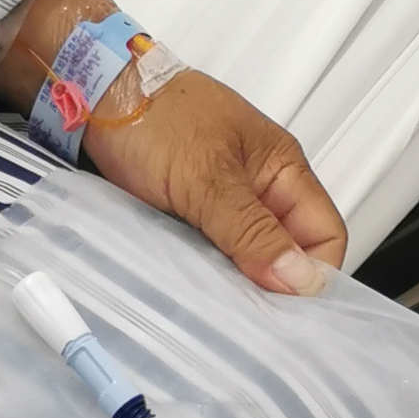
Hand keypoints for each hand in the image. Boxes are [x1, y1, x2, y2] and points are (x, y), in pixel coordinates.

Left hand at [0, 0, 347, 295]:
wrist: (92, 96)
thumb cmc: (153, 118)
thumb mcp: (207, 177)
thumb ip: (252, 230)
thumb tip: (302, 281)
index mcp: (283, 170)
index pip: (326, 235)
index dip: (314, 275)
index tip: (286, 312)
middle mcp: (260, 189)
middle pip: (288, 252)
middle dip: (273, 287)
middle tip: (249, 321)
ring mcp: (223, 202)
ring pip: (248, 259)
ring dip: (235, 284)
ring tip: (217, 312)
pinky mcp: (189, 215)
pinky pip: (211, 254)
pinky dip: (205, 274)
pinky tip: (191, 292)